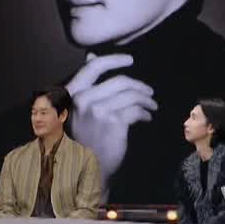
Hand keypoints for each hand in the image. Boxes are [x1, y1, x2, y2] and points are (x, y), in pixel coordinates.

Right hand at [65, 53, 156, 184]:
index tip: (130, 60)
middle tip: (149, 92)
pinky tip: (147, 118)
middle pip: (119, 81)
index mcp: (73, 93)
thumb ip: (85, 83)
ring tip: (152, 106)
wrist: (87, 167)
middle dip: (139, 86)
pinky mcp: (114, 122)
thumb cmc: (84, 137)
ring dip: (146, 100)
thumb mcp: (78, 108)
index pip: (93, 67)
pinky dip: (145, 113)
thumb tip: (91, 56)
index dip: (114, 60)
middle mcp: (83, 99)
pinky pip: (135, 110)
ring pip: (131, 95)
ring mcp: (98, 111)